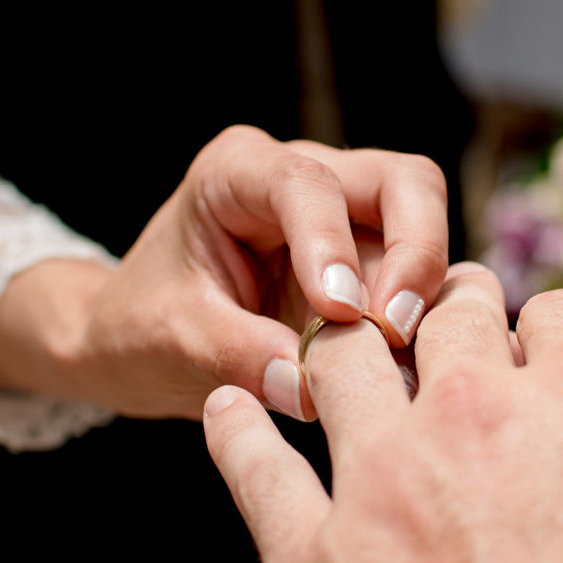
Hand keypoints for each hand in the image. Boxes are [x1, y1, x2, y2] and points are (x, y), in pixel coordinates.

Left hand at [0, 125, 445, 420]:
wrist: (138, 340)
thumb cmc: (142, 325)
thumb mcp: (170, 340)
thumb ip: (235, 354)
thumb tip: (309, 389)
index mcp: (236, 173)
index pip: (305, 184)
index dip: (331, 243)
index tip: (341, 313)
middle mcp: (302, 178)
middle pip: (401, 182)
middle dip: (414, 252)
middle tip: (396, 331)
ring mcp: (346, 217)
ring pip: (423, 226)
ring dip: (421, 295)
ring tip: (398, 363)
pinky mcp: (371, 263)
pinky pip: (420, 278)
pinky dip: (423, 320)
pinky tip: (405, 370)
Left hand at [201, 265, 562, 562]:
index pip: (554, 314)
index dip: (548, 332)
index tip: (539, 359)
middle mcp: (475, 414)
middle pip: (445, 317)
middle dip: (449, 313)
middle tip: (441, 330)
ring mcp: (382, 482)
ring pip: (340, 362)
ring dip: (346, 347)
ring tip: (341, 354)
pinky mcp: (311, 560)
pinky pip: (253, 466)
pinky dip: (237, 429)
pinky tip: (231, 410)